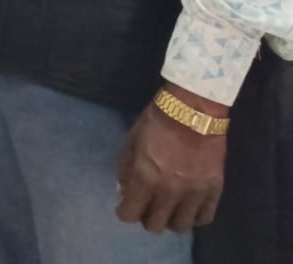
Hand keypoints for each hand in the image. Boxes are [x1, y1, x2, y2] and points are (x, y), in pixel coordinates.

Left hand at [115, 86, 226, 232]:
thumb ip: (125, 168)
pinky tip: (187, 207)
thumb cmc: (156, 122)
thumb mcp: (131, 141)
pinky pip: (204, 218)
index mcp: (144, 177)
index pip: (129, 214)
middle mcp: (169, 191)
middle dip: (146, 217)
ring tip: (168, 208)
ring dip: (170, 220)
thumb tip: (124, 190)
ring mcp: (193, 193)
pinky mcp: (214, 190)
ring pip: (180, 227)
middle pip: (155, 225)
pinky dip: (194, 217)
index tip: (125, 206)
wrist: (193, 110)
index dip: (124, 212)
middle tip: (146, 206)